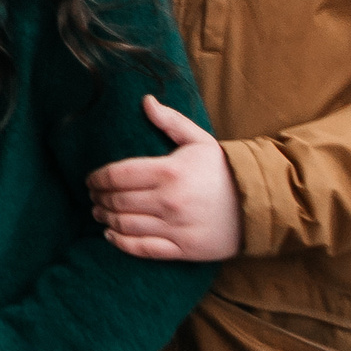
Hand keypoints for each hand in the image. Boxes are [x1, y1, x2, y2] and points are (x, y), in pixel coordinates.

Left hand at [87, 95, 243, 261]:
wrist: (259, 204)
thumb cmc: (224, 170)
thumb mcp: (199, 140)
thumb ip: (170, 121)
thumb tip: (145, 101)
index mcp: (169, 171)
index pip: (118, 175)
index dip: (97, 178)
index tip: (91, 179)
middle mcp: (169, 201)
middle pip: (117, 200)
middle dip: (99, 198)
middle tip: (93, 195)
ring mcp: (175, 227)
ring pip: (125, 225)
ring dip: (105, 218)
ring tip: (99, 212)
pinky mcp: (183, 249)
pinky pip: (142, 249)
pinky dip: (120, 243)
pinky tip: (110, 234)